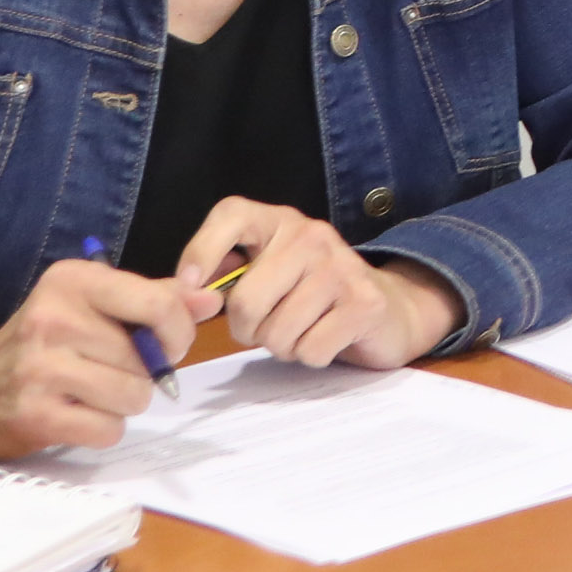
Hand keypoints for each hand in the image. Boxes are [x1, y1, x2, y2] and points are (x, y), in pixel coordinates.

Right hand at [0, 259, 217, 457]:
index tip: (164, 342)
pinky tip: (75, 414)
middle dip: (143, 372)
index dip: (178, 331)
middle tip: (109, 370)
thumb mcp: (93, 305)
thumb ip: (155, 298)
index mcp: (73, 281)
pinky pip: (109, 429)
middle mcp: (54, 318)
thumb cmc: (45, 343)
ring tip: (91, 392)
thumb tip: (212, 298)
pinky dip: (103, 429)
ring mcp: (42, 368)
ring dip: (124, 402)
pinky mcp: (37, 415)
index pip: (159, 303)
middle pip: (148, 358)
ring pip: (135, 395)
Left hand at [178, 199, 464, 368]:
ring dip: (282, 346)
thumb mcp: (266, 273)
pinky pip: (308, 350)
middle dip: (247, 331)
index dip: (202, 251)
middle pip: (247, 302)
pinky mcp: (363, 302)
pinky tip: (326, 338)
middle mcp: (311, 235)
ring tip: (302, 330)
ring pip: (277, 333)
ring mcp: (341, 267)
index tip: (190, 285)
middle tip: (266, 327)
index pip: (233, 215)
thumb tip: (184, 291)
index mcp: (279, 221)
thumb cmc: (310, 294)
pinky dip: (310, 356)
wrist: (387, 308)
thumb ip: (224, 278)